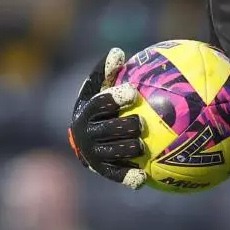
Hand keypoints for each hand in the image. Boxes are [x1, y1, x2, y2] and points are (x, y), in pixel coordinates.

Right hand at [68, 47, 148, 188]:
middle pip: (110, 130)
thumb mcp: (99, 88)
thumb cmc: (99, 107)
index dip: (115, 97)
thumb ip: (108, 72)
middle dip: (127, 126)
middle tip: (141, 122)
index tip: (133, 92)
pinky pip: (117, 174)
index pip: (100, 103)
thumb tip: (118, 51)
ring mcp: (94, 153)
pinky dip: (128, 177)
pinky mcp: (103, 170)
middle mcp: (87, 134)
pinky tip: (143, 178)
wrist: (86, 139)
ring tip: (143, 145)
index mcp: (86, 112)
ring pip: (115, 152)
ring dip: (131, 148)